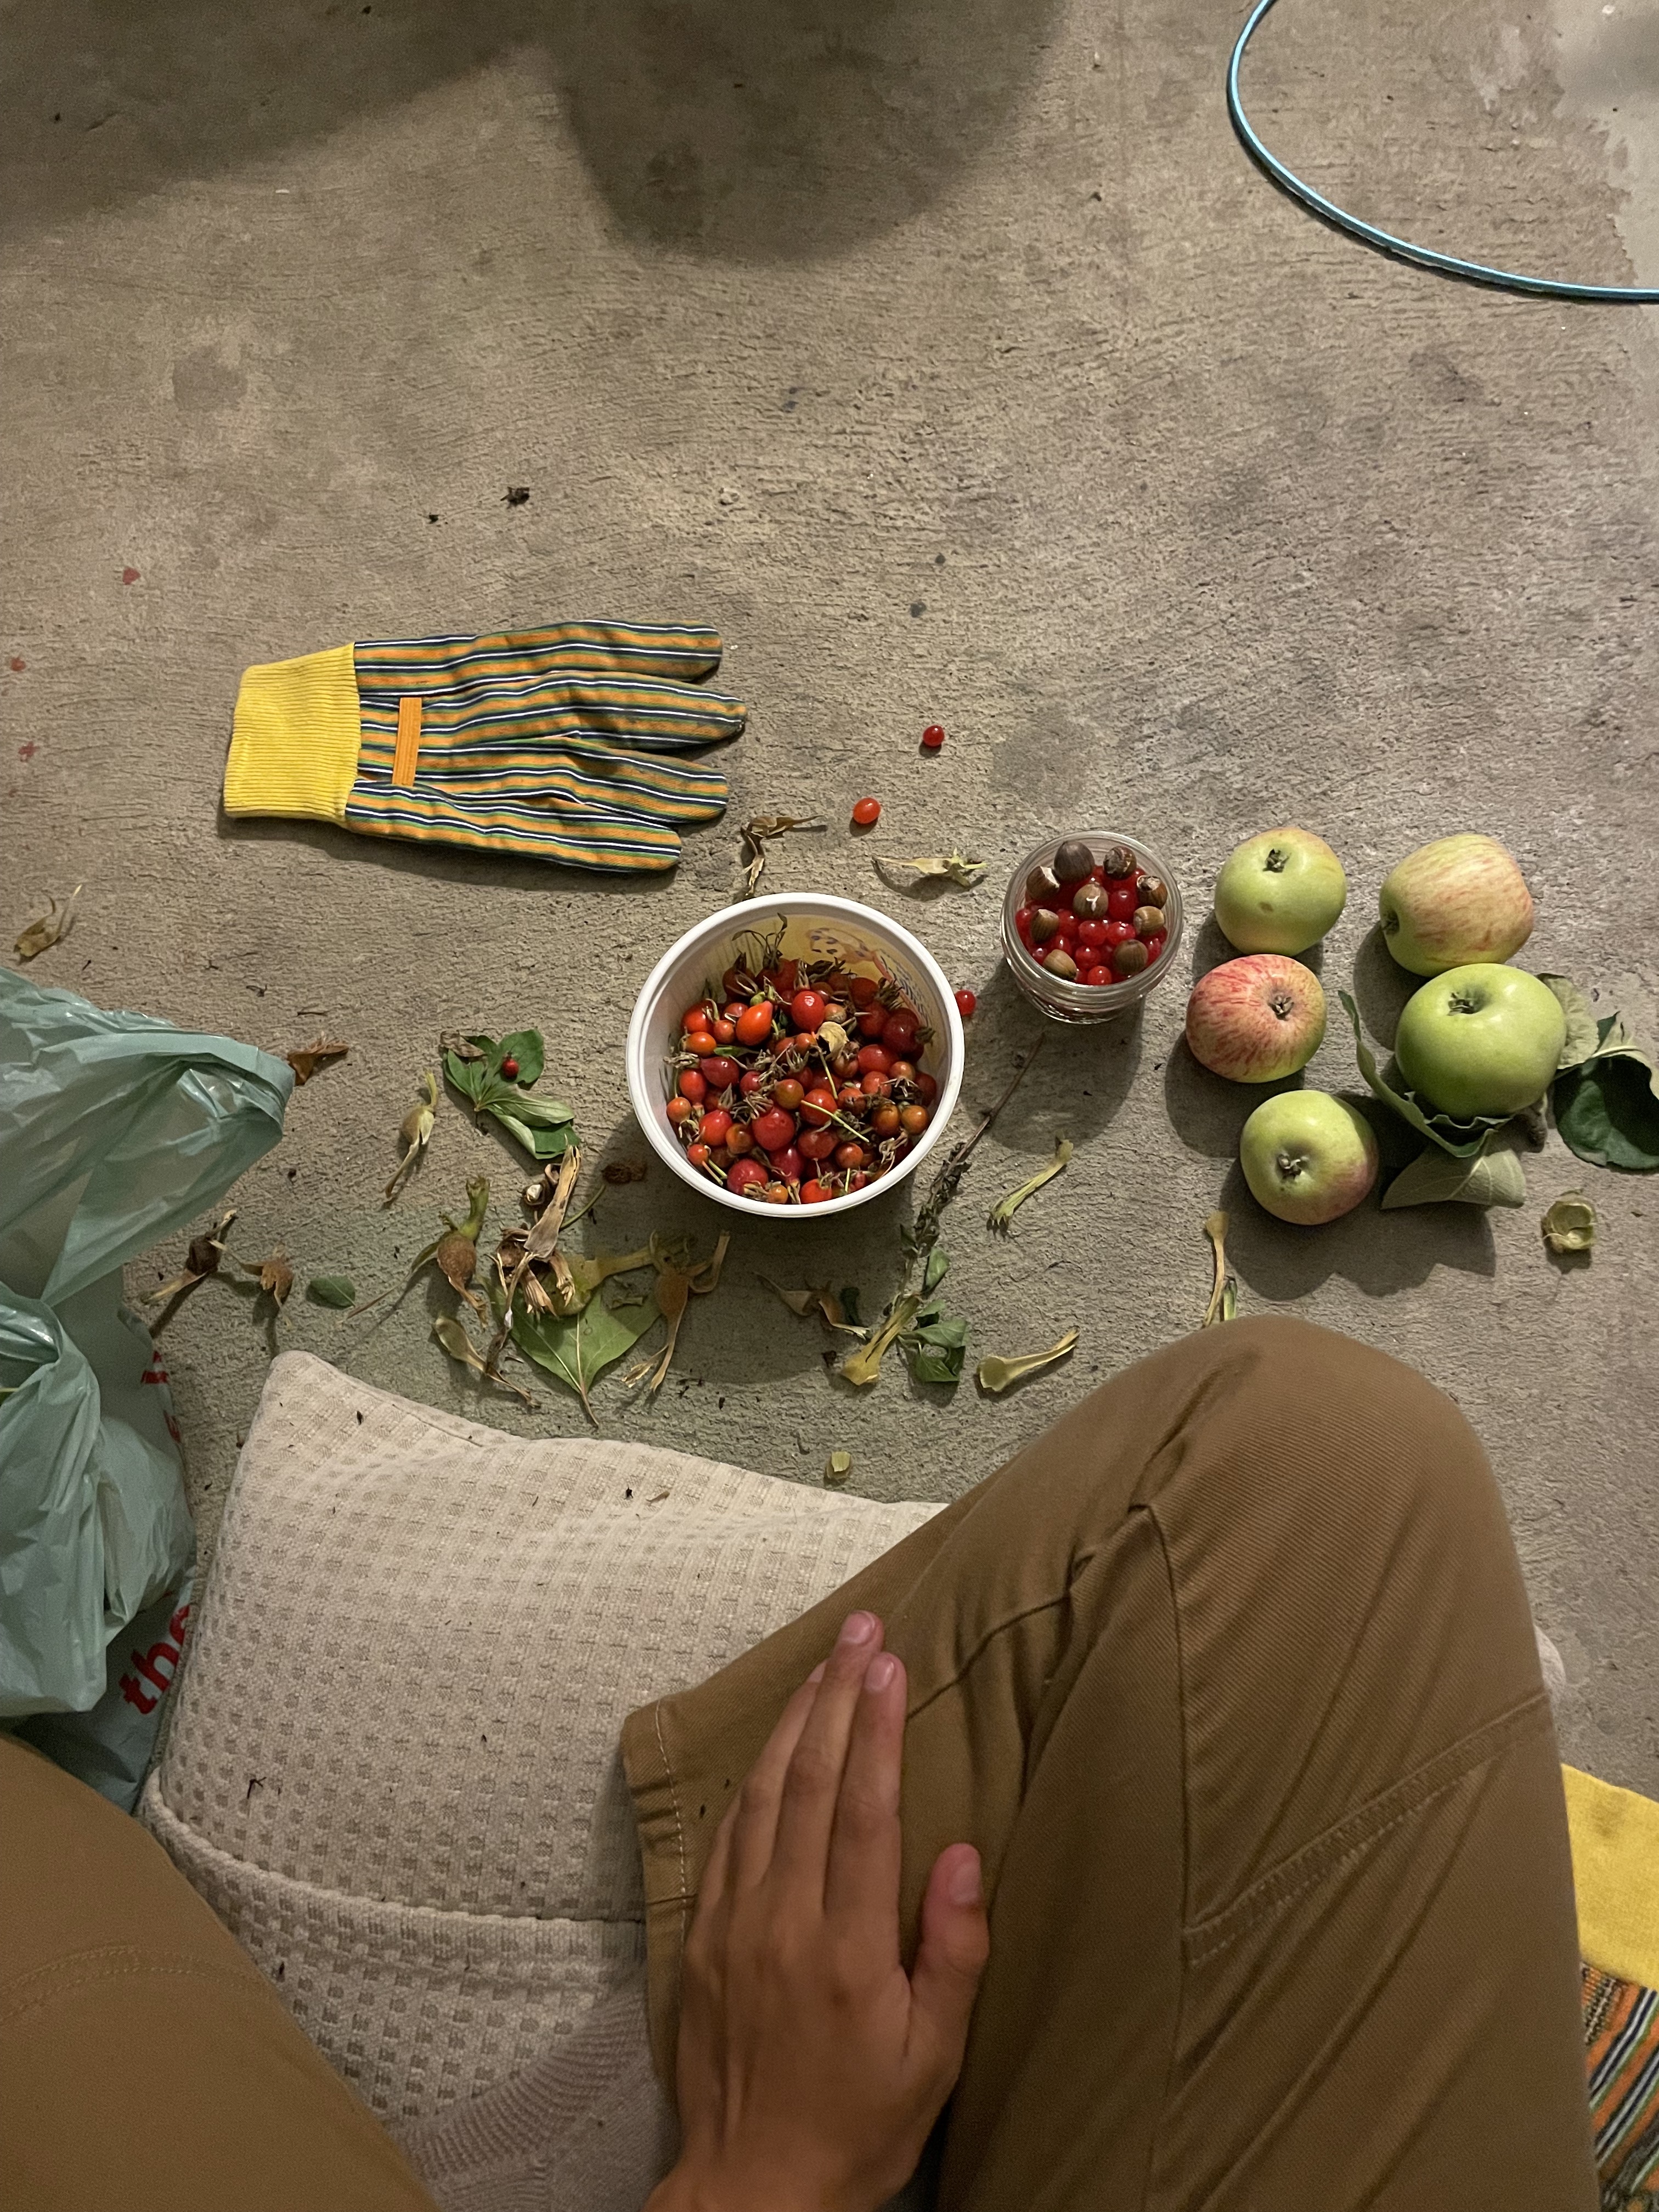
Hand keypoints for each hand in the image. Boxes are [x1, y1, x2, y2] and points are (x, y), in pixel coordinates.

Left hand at [646, 1610, 989, 2211]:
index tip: (891, 1662)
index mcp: (845, 1947)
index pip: (862, 1807)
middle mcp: (781, 1920)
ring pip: (760, 1795)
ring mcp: (732, 1924)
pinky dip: (751, 1777)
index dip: (876, 1728)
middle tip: (860, 1628)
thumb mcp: (933, 2060)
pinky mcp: (701, 1939)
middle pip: (808, 1780)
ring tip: (822, 1664)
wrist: (752, 2193)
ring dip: (792, 1721)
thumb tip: (963, 1853)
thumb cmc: (857, 2128)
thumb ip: (952, 1952)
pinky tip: (772, 1747)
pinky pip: (726, 1836)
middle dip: (835, 1695)